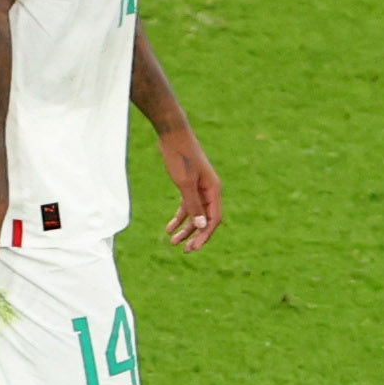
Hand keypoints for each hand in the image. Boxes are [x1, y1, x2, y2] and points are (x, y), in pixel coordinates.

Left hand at [157, 128, 223, 250]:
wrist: (172, 134)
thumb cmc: (180, 156)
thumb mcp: (184, 183)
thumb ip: (193, 204)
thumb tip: (201, 226)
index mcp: (214, 190)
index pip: (213, 219)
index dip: (204, 235)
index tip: (193, 248)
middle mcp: (209, 191)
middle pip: (205, 220)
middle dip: (195, 236)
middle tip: (184, 250)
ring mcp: (200, 188)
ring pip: (195, 215)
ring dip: (185, 229)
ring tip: (172, 242)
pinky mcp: (189, 184)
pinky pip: (187, 206)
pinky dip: (179, 217)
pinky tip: (169, 227)